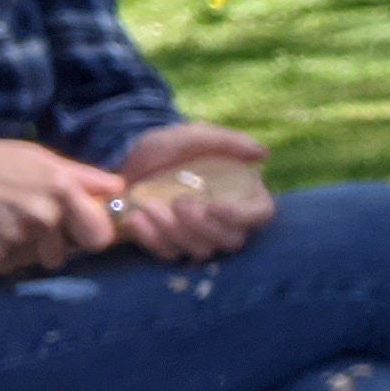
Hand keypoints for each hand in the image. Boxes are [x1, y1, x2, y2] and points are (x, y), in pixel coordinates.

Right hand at [0, 133, 125, 273]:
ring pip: (37, 257)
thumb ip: (82, 176)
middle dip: (60, 245)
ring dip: (26, 246)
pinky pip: (9, 262)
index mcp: (62, 187)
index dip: (93, 232)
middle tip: (36, 226)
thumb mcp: (37, 158)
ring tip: (1, 219)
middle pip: (68, 252)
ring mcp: (18, 238)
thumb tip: (119, 188)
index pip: (101, 232)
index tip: (80, 227)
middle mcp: (44, 215)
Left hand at [112, 123, 274, 260]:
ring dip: (174, 230)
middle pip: (232, 240)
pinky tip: (136, 218)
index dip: (243, 217)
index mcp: (240, 192)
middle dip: (202, 225)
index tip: (215, 206)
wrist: (125, 161)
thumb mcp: (193, 136)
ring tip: (148, 205)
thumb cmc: (166, 148)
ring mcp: (200, 236)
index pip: (261, 214)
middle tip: (179, 201)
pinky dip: (152, 238)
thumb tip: (263, 154)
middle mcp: (226, 220)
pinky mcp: (173, 246)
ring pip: (201, 250)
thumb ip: (227, 142)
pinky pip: (170, 254)